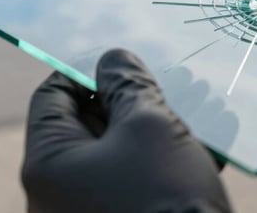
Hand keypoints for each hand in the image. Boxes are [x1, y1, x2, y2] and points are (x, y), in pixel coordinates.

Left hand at [21, 49, 231, 212]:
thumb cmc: (163, 196)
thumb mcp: (149, 125)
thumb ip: (129, 84)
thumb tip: (115, 59)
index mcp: (48, 163)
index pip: (53, 97)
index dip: (86, 69)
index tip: (121, 59)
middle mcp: (59, 191)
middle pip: (89, 123)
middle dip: (131, 97)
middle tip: (166, 78)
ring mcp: (90, 209)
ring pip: (120, 151)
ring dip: (157, 126)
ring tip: (196, 104)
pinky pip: (137, 179)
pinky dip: (165, 158)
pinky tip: (207, 141)